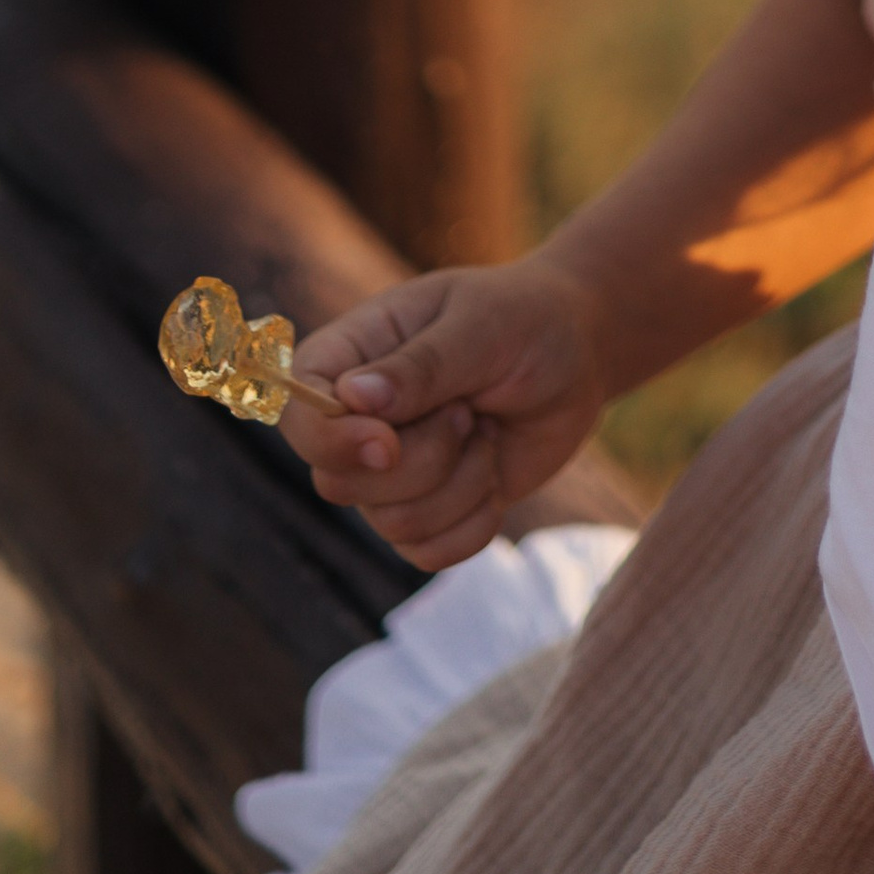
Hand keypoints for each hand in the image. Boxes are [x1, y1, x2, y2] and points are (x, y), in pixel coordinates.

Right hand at [284, 251, 609, 572]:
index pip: (296, 416)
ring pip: (392, 524)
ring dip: (460, 485)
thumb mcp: (481, 326)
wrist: (577, 356)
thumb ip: (422, 365)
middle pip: (340, 484)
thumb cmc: (524, 320)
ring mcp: (391, 473)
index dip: (332, 443)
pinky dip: (474, 522)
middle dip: (423, 460)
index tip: (389, 443)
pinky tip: (494, 473)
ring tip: (484, 430)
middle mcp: (357, 421)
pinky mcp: (429, 511)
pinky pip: (429, 553)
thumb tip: (353, 398)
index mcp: (351, 355)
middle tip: (469, 408)